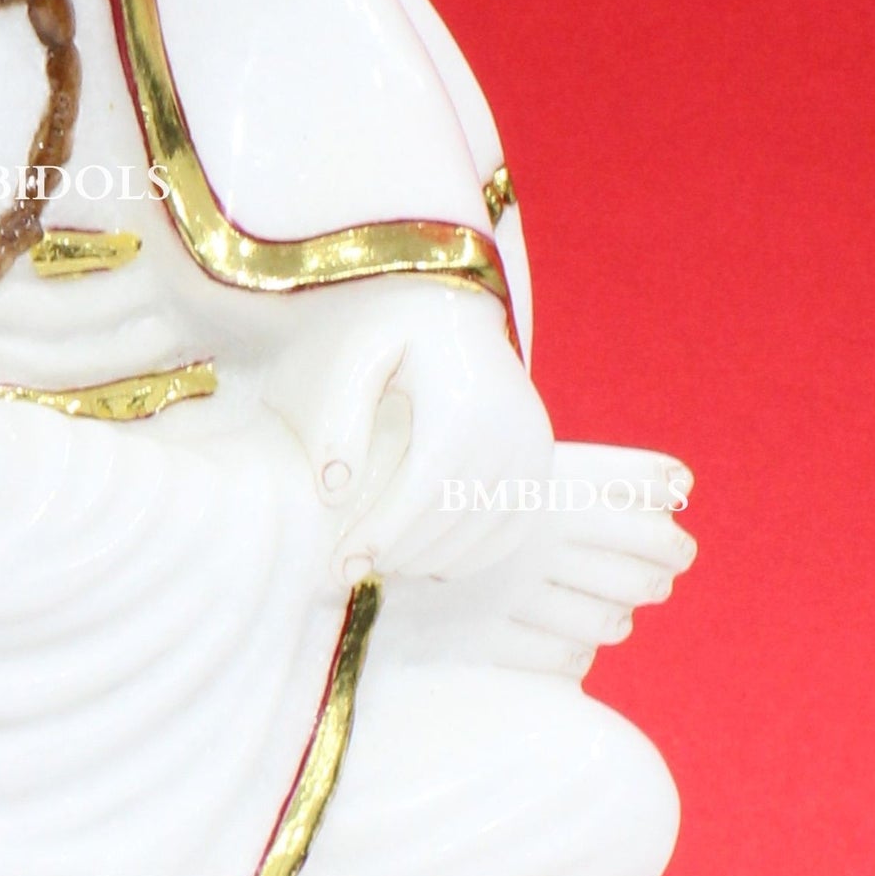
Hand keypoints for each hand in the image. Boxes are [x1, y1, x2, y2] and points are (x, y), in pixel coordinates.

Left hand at [270, 281, 555, 583]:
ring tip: (380, 556)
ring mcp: (534, 449)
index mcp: (465, 405)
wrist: (455, 307)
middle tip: (349, 568)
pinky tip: (425, 553)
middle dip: (396, 555)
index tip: (339, 566)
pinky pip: (509, 532)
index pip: (422, 494)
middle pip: (450, 523)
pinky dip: (467, 554)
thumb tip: (333, 492)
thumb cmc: (394, 330)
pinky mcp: (541, 463)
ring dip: (426, 559)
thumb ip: (337, 420)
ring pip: (479, 537)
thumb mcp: (356, 356)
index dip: (380, 536)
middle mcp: (511, 431)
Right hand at [376, 443, 696, 680]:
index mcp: (542, 491)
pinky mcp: (485, 639)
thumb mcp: (514, 460)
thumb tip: (679, 481)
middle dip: (656, 577)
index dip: (668, 538)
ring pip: (606, 620)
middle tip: (661, 575)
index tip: (679, 541)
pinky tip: (572, 632)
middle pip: (635, 575)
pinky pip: (564, 657)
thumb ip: (592, 471)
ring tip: (617, 607)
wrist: (350, 528)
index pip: (641, 525)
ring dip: (619, 615)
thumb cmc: (443, 479)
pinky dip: (578, 649)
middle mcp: (531, 543)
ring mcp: (508, 595)